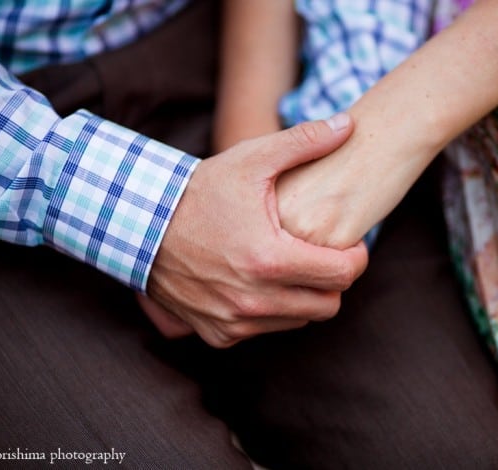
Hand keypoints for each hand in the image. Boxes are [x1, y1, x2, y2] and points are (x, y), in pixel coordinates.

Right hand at [144, 114, 367, 346]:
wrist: (141, 225)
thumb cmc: (200, 191)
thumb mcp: (251, 160)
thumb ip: (304, 142)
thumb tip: (349, 124)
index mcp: (269, 259)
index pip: (343, 274)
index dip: (356, 257)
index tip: (350, 244)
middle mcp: (253, 299)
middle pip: (328, 305)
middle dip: (334, 280)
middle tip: (322, 255)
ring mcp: (234, 321)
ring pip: (300, 320)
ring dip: (305, 296)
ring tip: (292, 266)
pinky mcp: (219, 334)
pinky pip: (266, 330)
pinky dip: (273, 311)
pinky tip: (262, 283)